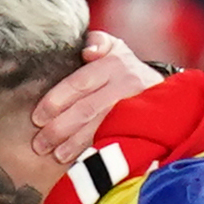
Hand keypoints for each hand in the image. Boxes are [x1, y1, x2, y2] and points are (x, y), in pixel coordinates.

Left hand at [32, 29, 159, 163]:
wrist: (166, 92)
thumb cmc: (127, 70)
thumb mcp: (115, 48)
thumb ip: (97, 42)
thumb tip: (87, 52)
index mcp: (113, 64)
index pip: (78, 83)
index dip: (55, 101)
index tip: (37, 118)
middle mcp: (125, 85)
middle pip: (86, 110)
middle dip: (59, 129)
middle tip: (40, 143)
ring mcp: (135, 108)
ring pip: (99, 128)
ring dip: (74, 144)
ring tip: (56, 155)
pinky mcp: (141, 127)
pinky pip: (114, 141)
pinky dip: (95, 152)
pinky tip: (79, 161)